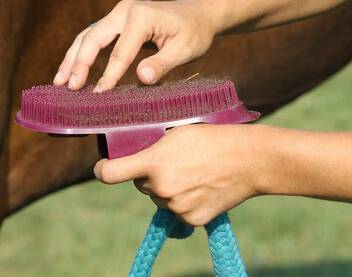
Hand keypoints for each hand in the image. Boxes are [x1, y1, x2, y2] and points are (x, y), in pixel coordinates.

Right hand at [53, 0, 216, 91]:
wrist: (196, 13)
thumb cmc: (194, 32)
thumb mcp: (186, 49)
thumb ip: (163, 63)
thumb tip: (142, 78)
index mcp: (141, 16)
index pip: (120, 51)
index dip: (109, 75)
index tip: (99, 95)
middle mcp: (124, 10)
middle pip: (93, 38)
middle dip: (79, 63)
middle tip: (69, 88)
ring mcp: (117, 14)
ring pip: (86, 36)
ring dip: (72, 58)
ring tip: (59, 81)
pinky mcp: (114, 21)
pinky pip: (92, 37)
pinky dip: (79, 53)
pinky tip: (70, 70)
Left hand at [93, 124, 261, 225]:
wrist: (249, 160)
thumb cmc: (212, 138)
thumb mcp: (176, 131)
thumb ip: (151, 144)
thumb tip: (132, 150)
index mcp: (153, 163)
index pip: (110, 174)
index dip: (101, 170)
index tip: (101, 167)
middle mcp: (161, 188)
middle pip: (140, 184)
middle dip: (148, 174)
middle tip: (171, 162)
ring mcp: (176, 207)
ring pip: (159, 198)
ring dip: (166, 189)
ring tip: (191, 172)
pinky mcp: (191, 220)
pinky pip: (176, 211)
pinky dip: (183, 201)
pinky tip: (199, 187)